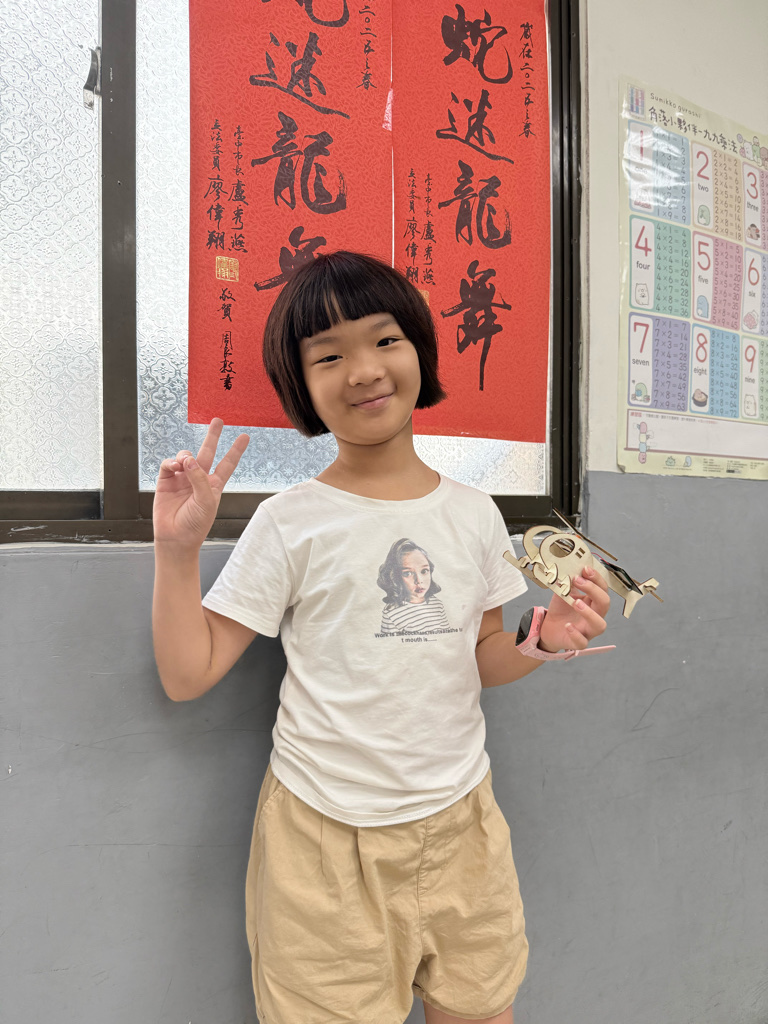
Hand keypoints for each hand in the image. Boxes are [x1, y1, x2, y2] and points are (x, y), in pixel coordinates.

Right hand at [153, 418, 249, 548]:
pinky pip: (169, 464)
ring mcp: (182, 479)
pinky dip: (172, 462)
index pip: (227, 463)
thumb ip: (199, 478)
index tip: (244, 436)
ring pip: (186, 456)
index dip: (235, 450)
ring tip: (185, 463)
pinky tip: (175, 466)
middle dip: (212, 436)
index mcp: (214, 484)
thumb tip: (188, 459)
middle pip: (207, 452)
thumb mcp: (206, 501)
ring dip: (186, 455)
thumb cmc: (196, 524)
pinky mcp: (167, 481)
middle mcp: (199, 479)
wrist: (176, 538)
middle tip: (218, 420)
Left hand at [538, 565, 609, 652]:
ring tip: (576, 603)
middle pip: (605, 604)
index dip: (596, 578)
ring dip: (589, 613)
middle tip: (578, 580)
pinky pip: (582, 642)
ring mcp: (588, 630)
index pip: (602, 588)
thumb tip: (567, 567)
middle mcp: (595, 615)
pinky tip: (568, 625)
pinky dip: (576, 634)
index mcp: (593, 602)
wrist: (547, 628)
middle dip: (593, 590)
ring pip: (600, 625)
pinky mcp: (578, 643)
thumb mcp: (563, 592)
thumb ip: (567, 582)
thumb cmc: (560, 610)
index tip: (585, 569)